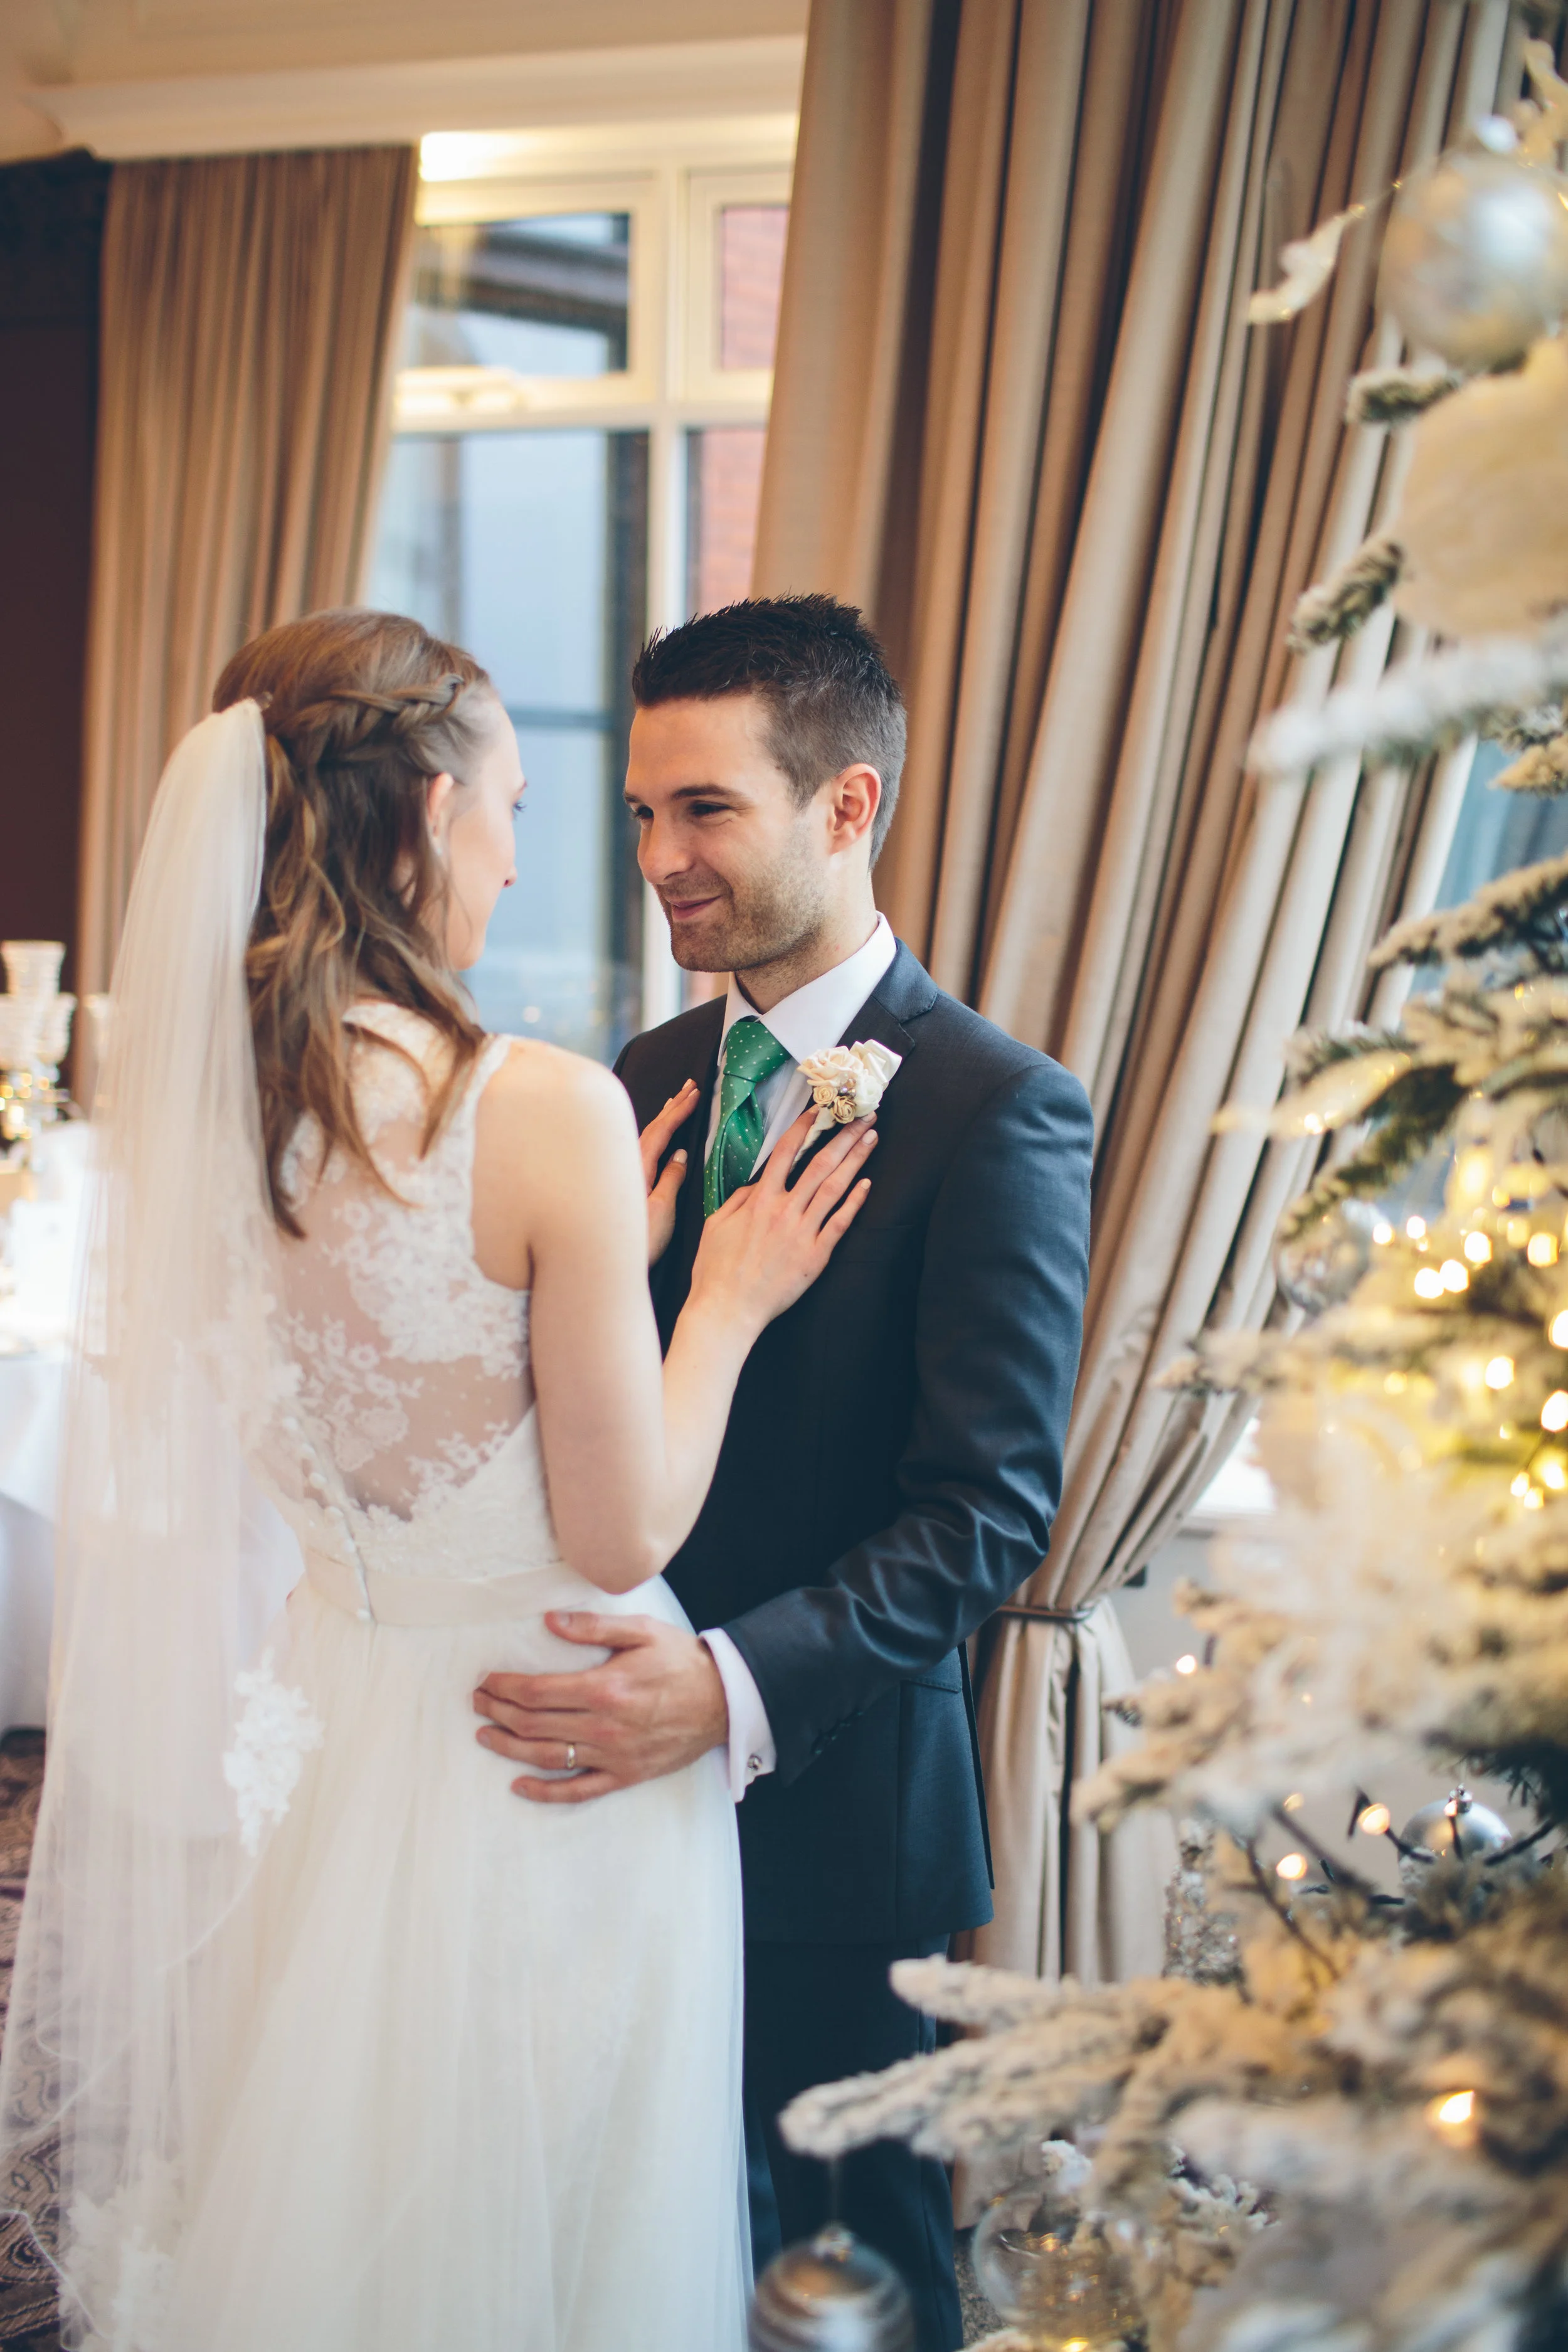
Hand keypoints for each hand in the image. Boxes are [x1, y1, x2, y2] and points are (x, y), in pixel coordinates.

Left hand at [473, 1612, 728, 1802]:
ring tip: (486, 1736)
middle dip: (498, 1713)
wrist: (722, 1700)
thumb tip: (549, 1621)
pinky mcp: (624, 1776)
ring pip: (547, 1757)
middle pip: (534, 1724)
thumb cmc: (680, 1661)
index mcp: (604, 1688)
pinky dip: (545, 1792)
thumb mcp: (641, 1631)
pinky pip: (577, 1791)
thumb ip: (593, 1626)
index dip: (504, 1687)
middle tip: (477, 1703)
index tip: (486, 1681)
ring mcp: (613, 1756)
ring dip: (509, 1748)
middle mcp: (603, 1726)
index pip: (537, 1692)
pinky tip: (520, 1786)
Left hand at [639, 1078, 697, 1263]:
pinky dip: (652, 1134)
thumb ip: (671, 1179)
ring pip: (643, 1135)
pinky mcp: (621, 1185)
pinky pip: (639, 1148)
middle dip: (672, 1106)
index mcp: (638, 1167)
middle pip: (651, 1127)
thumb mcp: (661, 1211)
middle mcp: (626, 1165)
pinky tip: (655, 1137)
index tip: (696, 1093)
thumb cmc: (634, 1242)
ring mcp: (622, 1174)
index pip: (662, 1130)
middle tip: (690, 1086)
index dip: (680, 1111)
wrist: (604, 1266)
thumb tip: (680, 1154)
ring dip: (662, 1118)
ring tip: (675, 1102)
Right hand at [687, 1105, 875, 1337]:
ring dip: (855, 1160)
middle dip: (844, 1136)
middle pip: (820, 1164)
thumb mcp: (716, 1224)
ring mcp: (802, 1232)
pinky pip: (839, 1223)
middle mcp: (784, 1210)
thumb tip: (758, 1184)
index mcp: (759, 1200)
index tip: (819, 1110)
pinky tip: (867, 1184)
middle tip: (864, 1116)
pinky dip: (855, 1202)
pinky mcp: (815, 1256)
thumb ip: (740, 1199)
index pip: (786, 1151)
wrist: (727, 1309)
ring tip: (871, 1139)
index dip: (804, 1127)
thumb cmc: (716, 1270)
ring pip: (834, 1188)